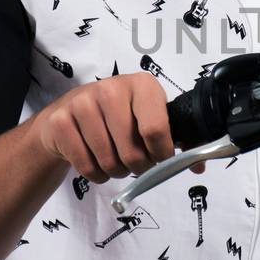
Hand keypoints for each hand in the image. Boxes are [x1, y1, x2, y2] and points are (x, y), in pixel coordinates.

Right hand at [33, 72, 204, 182]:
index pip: (156, 130)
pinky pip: (86, 166)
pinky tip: (95, 160)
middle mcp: (111, 89)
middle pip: (132, 152)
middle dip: (137, 167)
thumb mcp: (148, 118)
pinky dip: (95, 174)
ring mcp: (83, 103)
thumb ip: (176, 140)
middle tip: (135, 161)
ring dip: (115, 171)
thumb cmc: (118, 116)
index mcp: (142, 85)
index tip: (159, 158)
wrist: (69, 113)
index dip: (160, 155)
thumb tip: (198, 166)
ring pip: (109, 162)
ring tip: (114, 158)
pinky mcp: (61, 121)